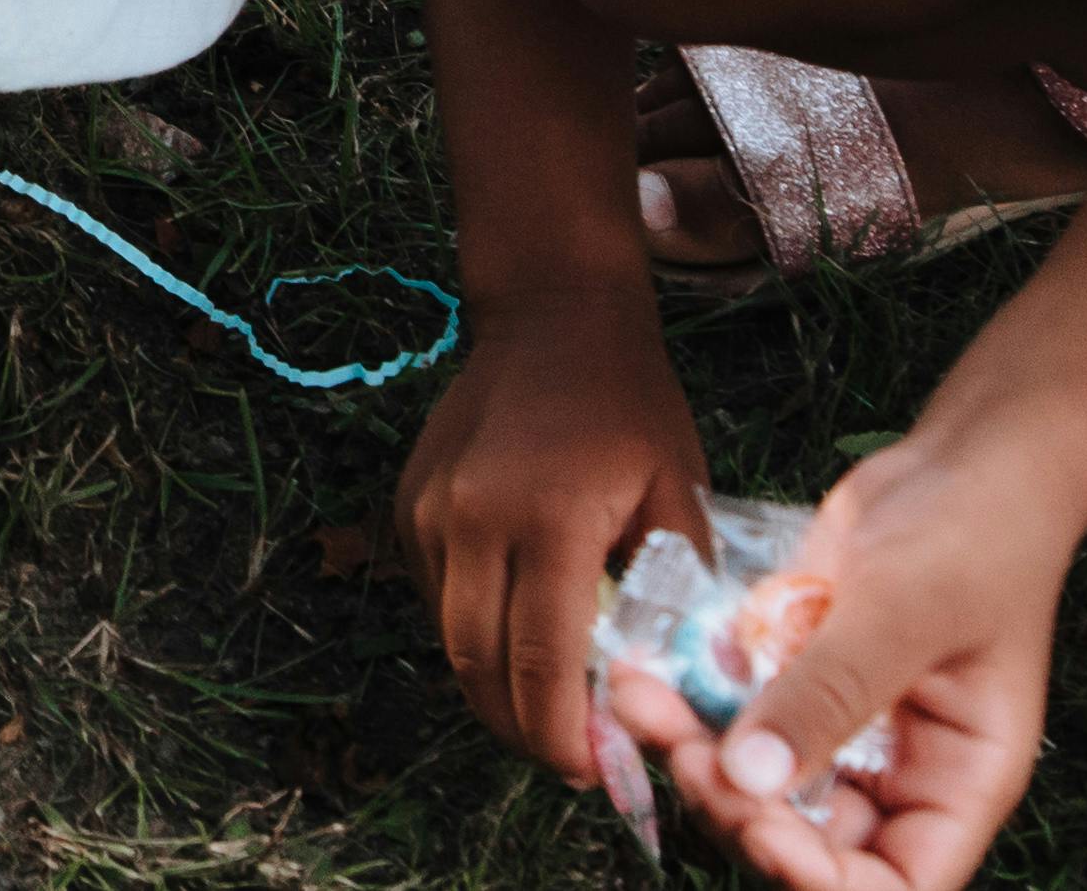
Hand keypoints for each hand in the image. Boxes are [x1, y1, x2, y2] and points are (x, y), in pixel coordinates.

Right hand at [398, 285, 712, 777]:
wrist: (553, 315)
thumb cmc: (630, 405)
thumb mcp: (676, 489)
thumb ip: (674, 587)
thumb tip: (668, 679)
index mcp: (549, 518)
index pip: (541, 661)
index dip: (560, 732)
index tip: (590, 770)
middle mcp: (472, 519)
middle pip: (480, 666)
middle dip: (523, 730)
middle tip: (568, 760)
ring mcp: (430, 512)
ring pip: (449, 640)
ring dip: (492, 692)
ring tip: (542, 717)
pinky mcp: (410, 506)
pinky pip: (435, 597)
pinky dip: (471, 636)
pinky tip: (513, 645)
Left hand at [610, 433, 1067, 890]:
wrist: (962, 460)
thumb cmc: (973, 534)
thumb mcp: (904, 613)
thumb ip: (829, 694)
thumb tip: (750, 779)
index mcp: (956, 784)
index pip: (895, 885)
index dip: (823, 881)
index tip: (760, 830)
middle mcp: (898, 774)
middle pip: (808, 842)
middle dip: (738, 811)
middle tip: (684, 751)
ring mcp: (841, 729)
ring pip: (755, 783)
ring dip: (693, 755)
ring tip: (639, 699)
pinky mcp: (794, 681)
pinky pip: (733, 716)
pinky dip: (686, 704)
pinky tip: (642, 672)